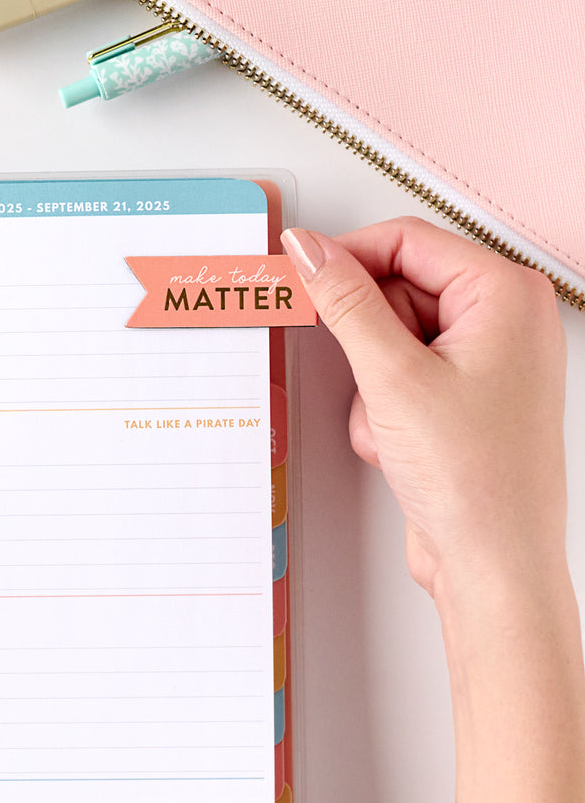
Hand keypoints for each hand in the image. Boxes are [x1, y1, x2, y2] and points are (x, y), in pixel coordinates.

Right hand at [282, 218, 567, 600]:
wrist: (492, 560)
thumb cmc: (475, 476)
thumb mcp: (392, 377)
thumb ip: (345, 303)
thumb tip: (311, 251)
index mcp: (505, 295)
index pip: (408, 242)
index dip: (346, 256)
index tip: (297, 272)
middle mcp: (501, 321)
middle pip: (397, 292)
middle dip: (366, 344)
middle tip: (365, 382)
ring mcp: (481, 362)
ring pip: (390, 342)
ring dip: (372, 386)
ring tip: (393, 426)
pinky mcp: (459, 399)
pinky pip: (398, 380)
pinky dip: (382, 410)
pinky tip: (398, 445)